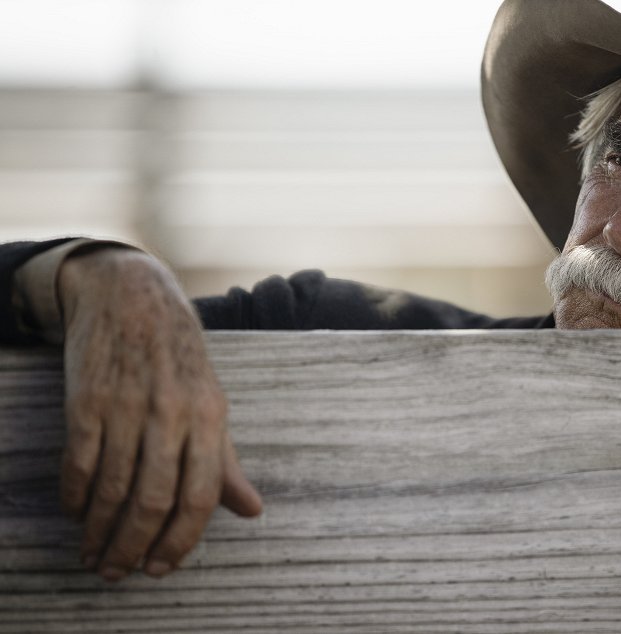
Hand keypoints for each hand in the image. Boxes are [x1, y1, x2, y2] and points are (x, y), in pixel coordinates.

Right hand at [55, 247, 261, 580]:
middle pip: (154, 500)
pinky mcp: (87, 400)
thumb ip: (226, 460)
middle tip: (118, 572)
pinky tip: (76, 514)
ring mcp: (127, 406)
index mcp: (210, 416)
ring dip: (99, 531)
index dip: (182, 539)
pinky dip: (75, 497)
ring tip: (93, 554)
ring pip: (113, 489)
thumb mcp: (212, 402)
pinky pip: (80, 463)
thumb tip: (253, 510)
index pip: (201, 494)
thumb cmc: (178, 358)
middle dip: (134, 547)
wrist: (131, 295)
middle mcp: (171, 414)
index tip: (161, 568)